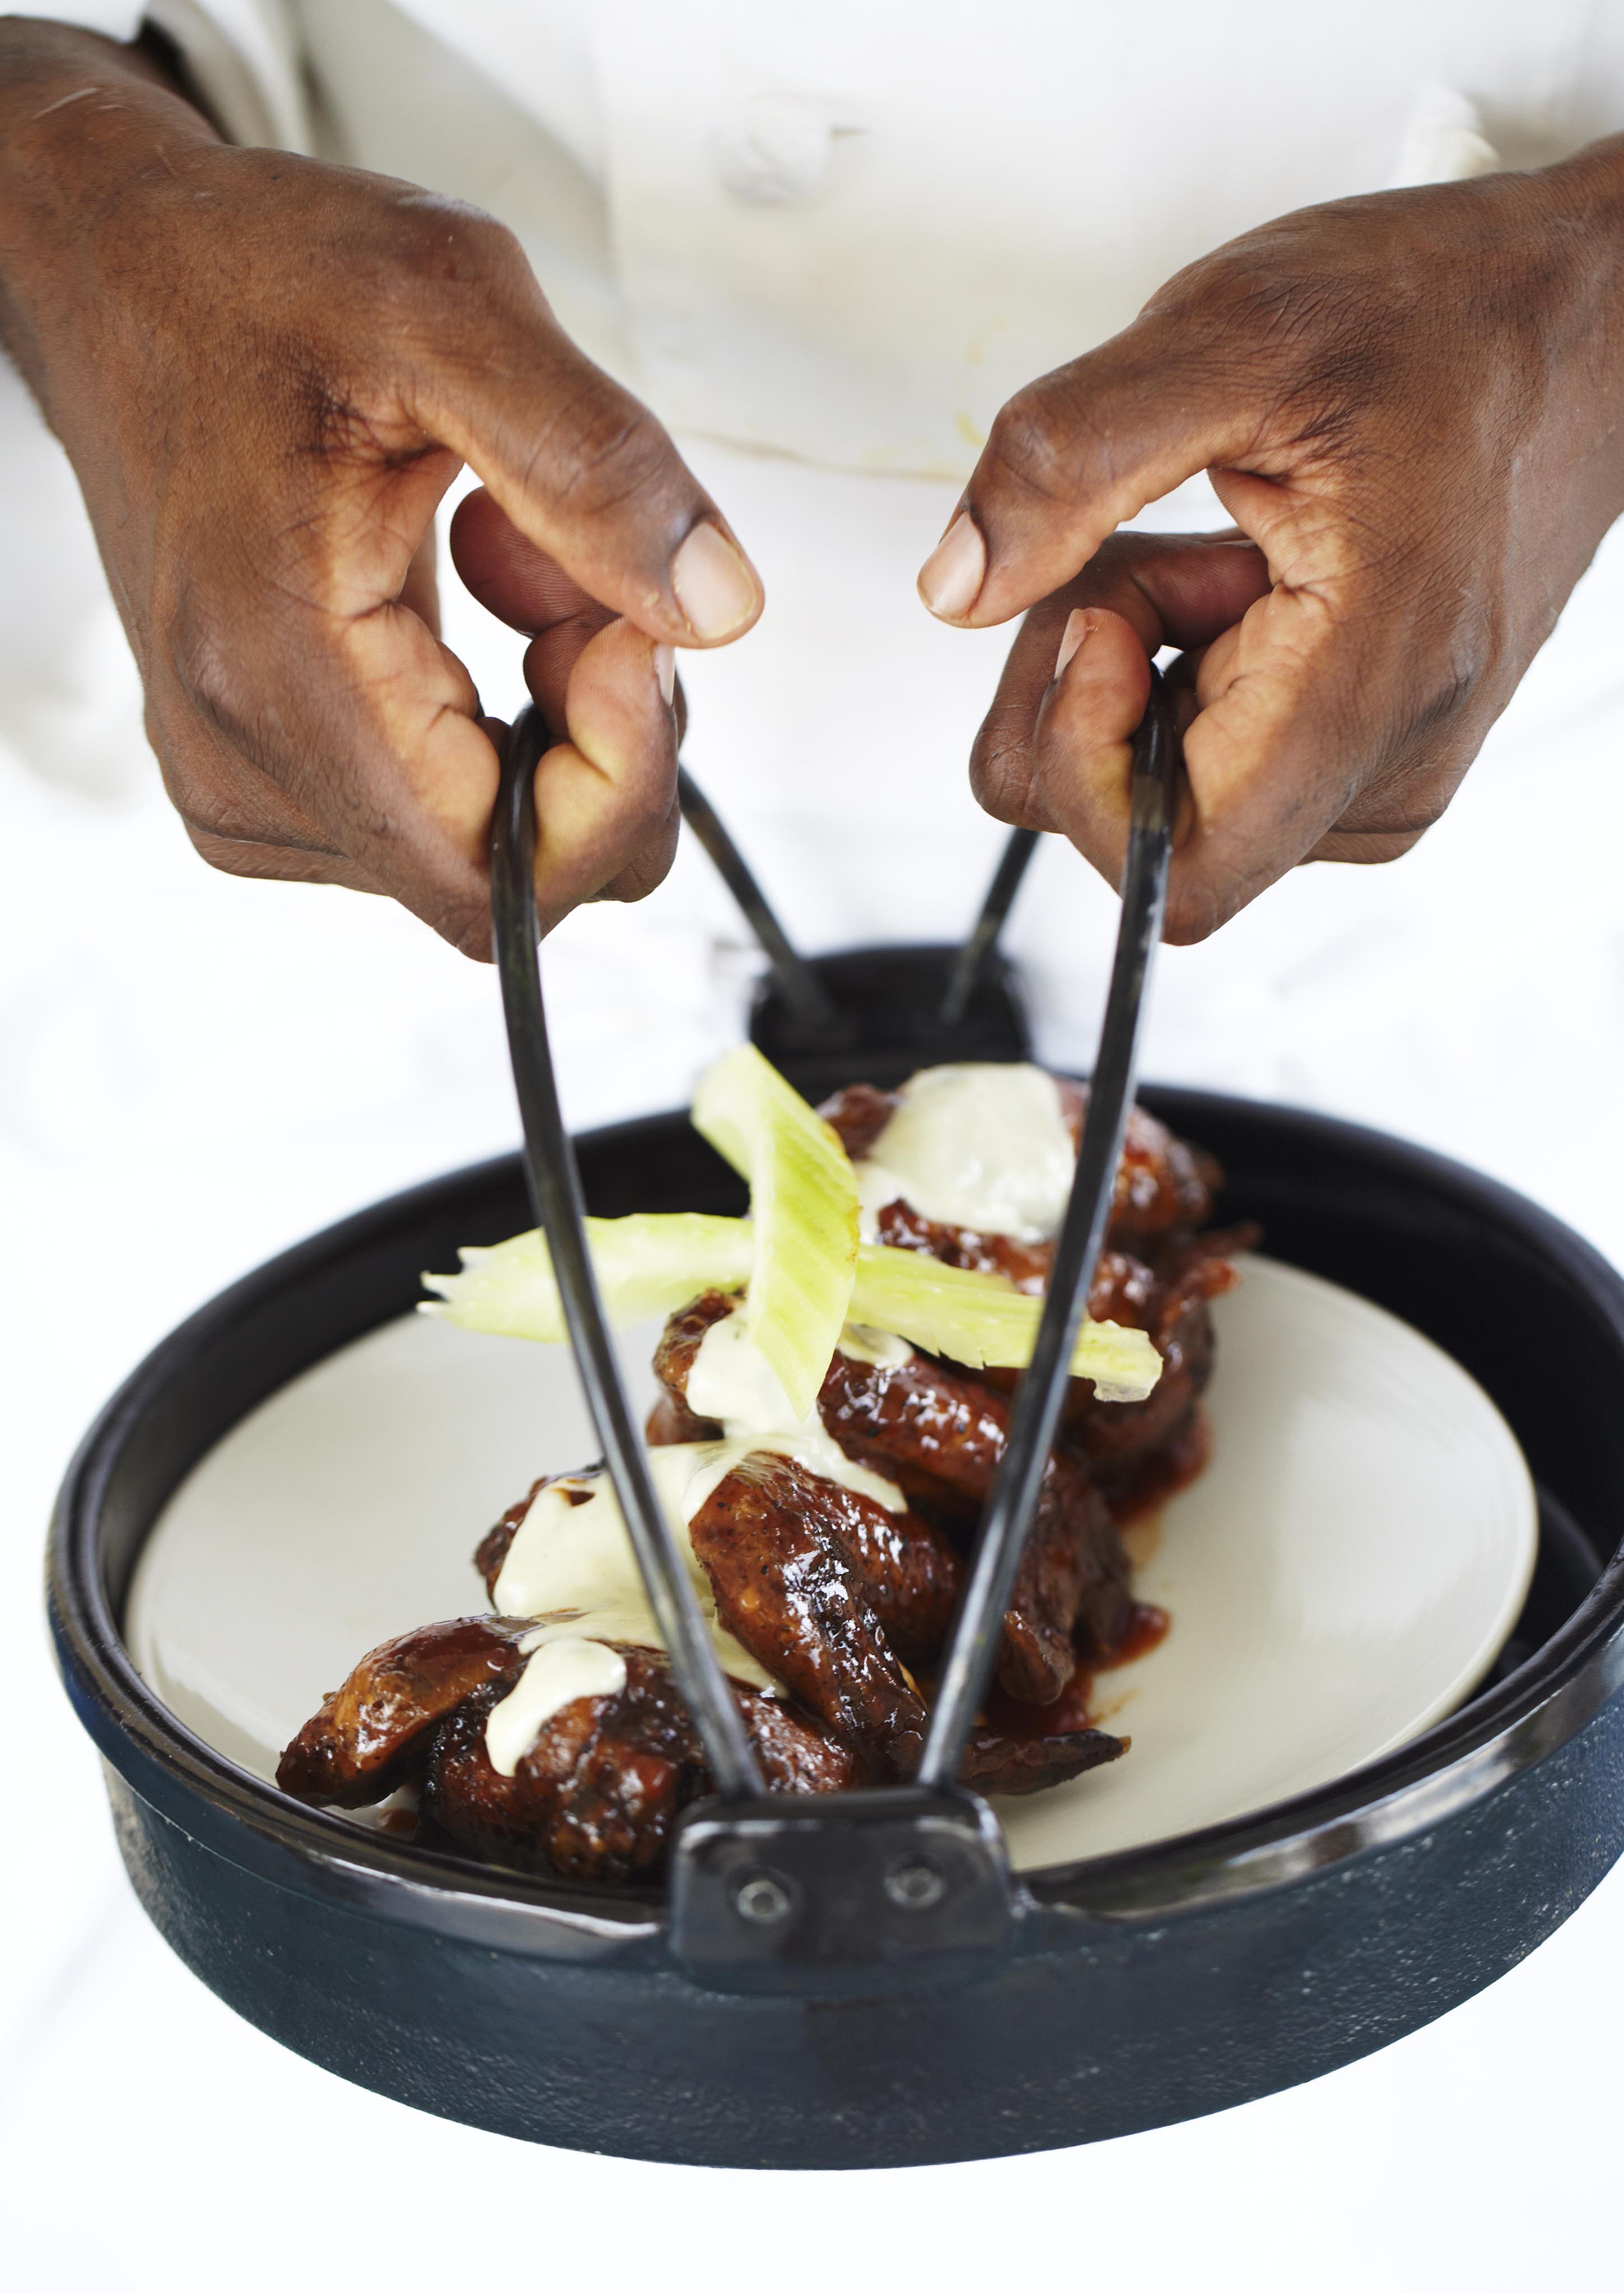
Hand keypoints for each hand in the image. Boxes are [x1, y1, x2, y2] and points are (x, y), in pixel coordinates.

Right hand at [0, 27, 762, 953]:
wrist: (127, 274)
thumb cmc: (247, 278)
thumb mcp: (450, 305)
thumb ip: (598, 467)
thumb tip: (716, 608)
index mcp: (277, 673)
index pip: (499, 879)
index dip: (617, 787)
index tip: (630, 638)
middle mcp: (249, 763)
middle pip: (513, 871)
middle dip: (598, 732)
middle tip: (574, 565)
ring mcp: (254, 782)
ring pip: (496, 835)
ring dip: (555, 706)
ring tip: (506, 544)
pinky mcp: (277, 771)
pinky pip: (452, 800)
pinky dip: (507, 707)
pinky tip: (475, 586)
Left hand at [919, 144, 1623, 940]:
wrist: (1585, 322)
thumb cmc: (1446, 313)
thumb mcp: (1234, 329)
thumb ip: (1068, 460)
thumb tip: (956, 591)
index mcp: (1368, 693)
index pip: (1171, 876)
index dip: (1084, 767)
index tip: (1098, 624)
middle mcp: (1385, 772)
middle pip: (1132, 835)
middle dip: (1088, 686)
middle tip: (1151, 542)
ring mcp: (1378, 778)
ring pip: (1153, 799)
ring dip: (1132, 670)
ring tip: (1215, 544)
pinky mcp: (1362, 760)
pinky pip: (1201, 767)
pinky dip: (1177, 672)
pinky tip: (1238, 577)